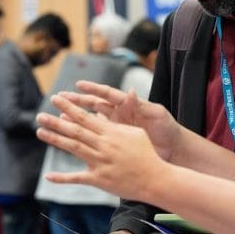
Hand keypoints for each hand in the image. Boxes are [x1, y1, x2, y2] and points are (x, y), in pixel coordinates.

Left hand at [36, 93, 167, 199]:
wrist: (155, 178)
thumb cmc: (148, 154)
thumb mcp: (136, 132)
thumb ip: (122, 118)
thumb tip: (119, 102)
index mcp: (111, 132)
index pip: (85, 117)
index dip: (70, 107)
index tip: (57, 99)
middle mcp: (103, 145)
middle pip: (75, 130)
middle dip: (56, 121)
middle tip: (40, 114)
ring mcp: (100, 162)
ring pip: (73, 148)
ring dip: (55, 139)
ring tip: (40, 131)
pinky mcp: (99, 179)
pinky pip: (78, 178)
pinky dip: (62, 178)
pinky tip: (48, 176)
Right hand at [62, 81, 183, 161]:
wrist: (174, 148)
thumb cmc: (168, 129)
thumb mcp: (156, 115)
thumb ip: (141, 105)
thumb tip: (131, 91)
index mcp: (129, 105)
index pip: (107, 94)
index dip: (93, 90)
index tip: (78, 85)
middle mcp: (120, 115)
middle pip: (95, 105)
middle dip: (78, 102)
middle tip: (60, 98)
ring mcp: (117, 128)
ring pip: (92, 122)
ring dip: (77, 119)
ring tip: (60, 117)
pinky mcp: (117, 141)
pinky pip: (98, 137)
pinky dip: (86, 137)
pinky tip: (72, 138)